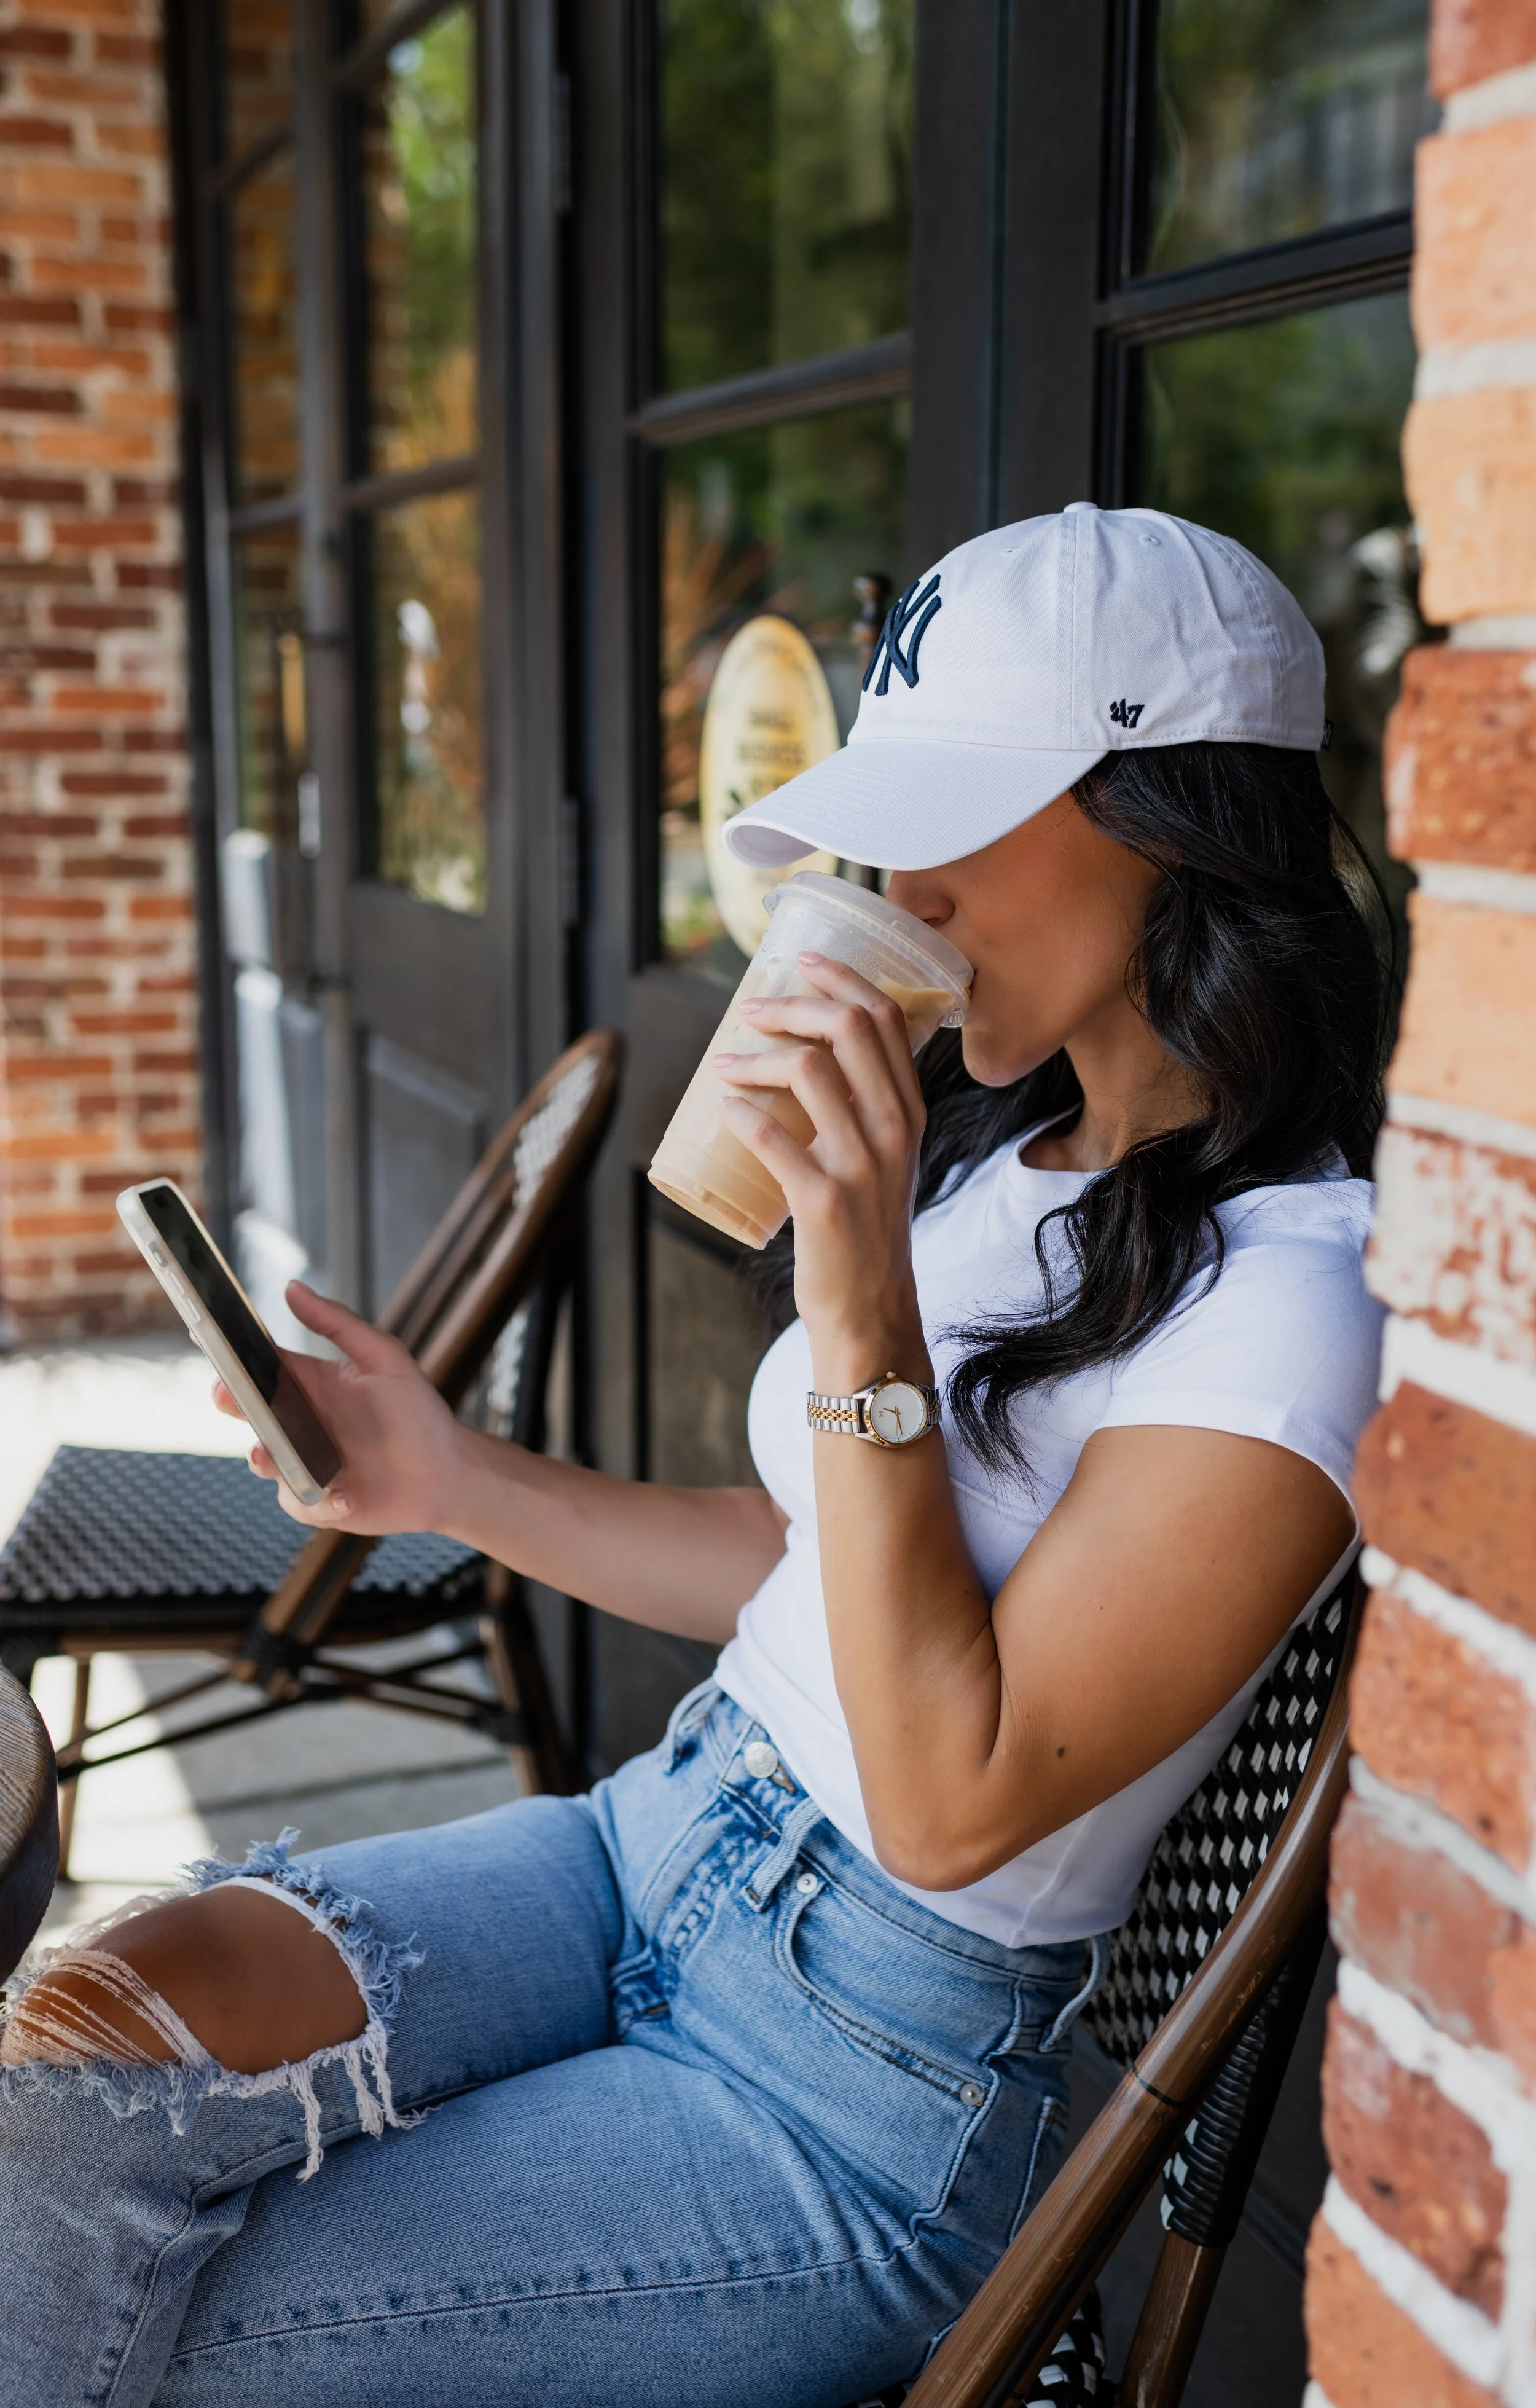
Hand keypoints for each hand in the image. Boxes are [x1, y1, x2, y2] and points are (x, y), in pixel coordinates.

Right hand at [213, 1281, 467, 1533]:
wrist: (447, 1474)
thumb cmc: (418, 1413)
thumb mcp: (384, 1358)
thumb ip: (338, 1323)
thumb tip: (292, 1287)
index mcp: (313, 1384)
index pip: (264, 1365)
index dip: (236, 1357)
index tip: (215, 1345)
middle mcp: (303, 1423)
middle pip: (252, 1412)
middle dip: (233, 1404)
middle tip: (229, 1398)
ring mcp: (306, 1462)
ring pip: (266, 1460)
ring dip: (266, 1459)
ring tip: (268, 1455)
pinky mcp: (317, 1500)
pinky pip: (299, 1502)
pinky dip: (319, 1501)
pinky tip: (349, 1496)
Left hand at [712, 951, 929, 1386]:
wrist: (871, 1311)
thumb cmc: (866, 1231)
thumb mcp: (884, 1160)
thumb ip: (865, 1112)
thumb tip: (807, 1056)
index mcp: (912, 1112)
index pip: (887, 1018)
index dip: (842, 977)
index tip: (801, 961)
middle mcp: (896, 1129)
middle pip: (850, 1027)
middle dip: (792, 1004)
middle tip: (751, 1010)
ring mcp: (863, 1165)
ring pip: (809, 1069)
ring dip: (754, 1055)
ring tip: (724, 1063)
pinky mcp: (824, 1201)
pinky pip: (775, 1136)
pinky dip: (743, 1113)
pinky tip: (725, 1108)